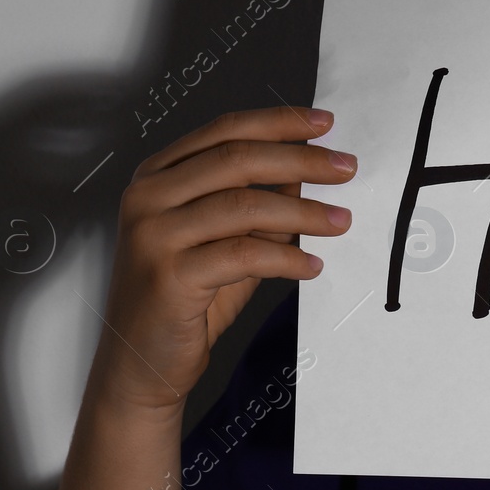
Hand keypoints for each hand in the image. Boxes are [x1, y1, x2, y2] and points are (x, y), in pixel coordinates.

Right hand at [90, 105, 356, 412]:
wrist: (142, 366)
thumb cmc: (185, 300)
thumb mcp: (225, 239)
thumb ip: (257, 202)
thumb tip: (307, 167)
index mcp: (156, 176)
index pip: (225, 130)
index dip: (279, 123)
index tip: (324, 124)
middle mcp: (147, 197)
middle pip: (237, 159)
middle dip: (301, 159)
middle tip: (347, 168)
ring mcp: (152, 235)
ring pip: (244, 205)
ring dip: (304, 211)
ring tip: (341, 220)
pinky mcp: (168, 275)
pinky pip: (244, 254)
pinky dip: (287, 258)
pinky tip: (312, 266)